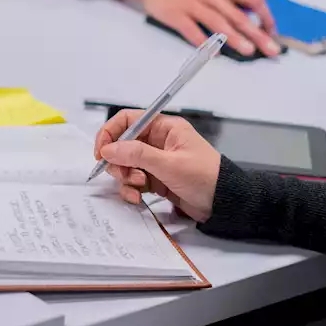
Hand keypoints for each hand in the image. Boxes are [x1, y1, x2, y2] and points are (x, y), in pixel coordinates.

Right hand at [94, 110, 220, 220]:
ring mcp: (156, 161)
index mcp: (164, 128)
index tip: (101, 152)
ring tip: (138, 187)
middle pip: (122, 145)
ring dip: (125, 177)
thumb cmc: (204, 177)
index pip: (127, 120)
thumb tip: (108, 149)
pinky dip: (131, 189)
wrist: (225, 204)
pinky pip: (133, 180)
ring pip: (125, 164)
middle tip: (124, 175)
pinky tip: (138, 197)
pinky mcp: (155, 179)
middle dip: (118, 161)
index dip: (110, 133)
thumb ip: (137, 154)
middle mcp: (158, 141)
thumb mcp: (170, 164)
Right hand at [96, 0, 280, 56]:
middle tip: (271, 49)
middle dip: (257, 34)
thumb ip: (229, 3)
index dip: (265, 16)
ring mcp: (192, 5)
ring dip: (234, 38)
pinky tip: (214, 54)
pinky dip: (204, 43)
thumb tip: (251, 24)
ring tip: (248, 51)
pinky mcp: (175, 15)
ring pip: (217, 22)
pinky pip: (192, 30)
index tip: (272, 32)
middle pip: (238, 15)